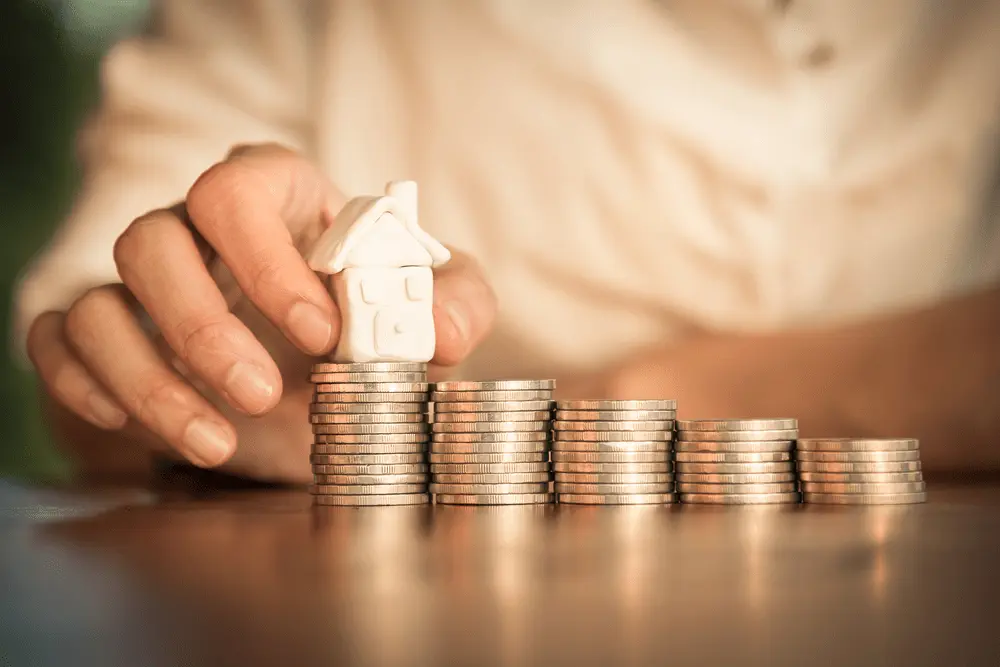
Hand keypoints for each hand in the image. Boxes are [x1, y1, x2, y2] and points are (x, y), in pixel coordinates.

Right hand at [27, 144, 496, 480]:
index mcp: (277, 200)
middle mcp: (196, 230)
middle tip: (262, 393)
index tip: (320, 333)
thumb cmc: (371, 322)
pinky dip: (82, 382)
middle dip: (203, 326)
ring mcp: (143, 281)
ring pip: (103, 300)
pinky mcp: (105, 332)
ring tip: (216, 442)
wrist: (317, 377)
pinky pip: (61, 336)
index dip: (269, 257)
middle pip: (153, 238)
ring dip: (150, 377)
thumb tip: (442, 332)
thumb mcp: (431, 309)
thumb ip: (455, 305)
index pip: (242, 185)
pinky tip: (130, 422)